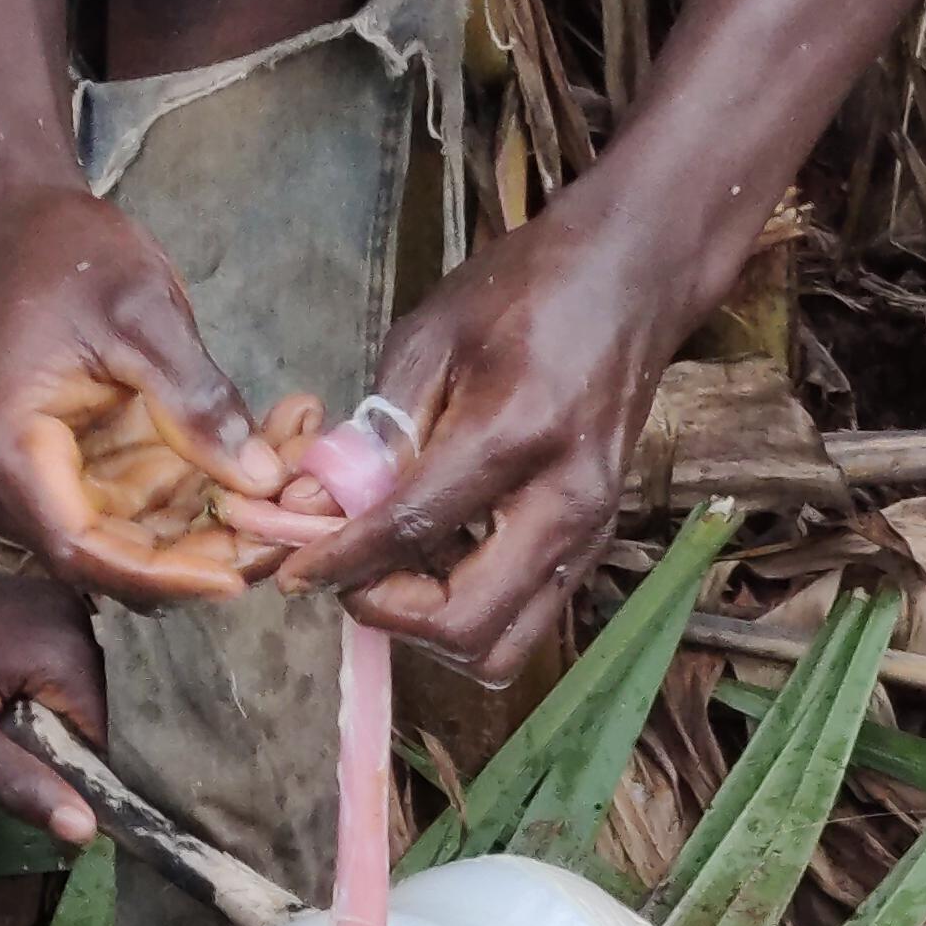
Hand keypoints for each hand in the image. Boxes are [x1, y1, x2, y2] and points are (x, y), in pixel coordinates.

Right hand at [0, 195, 309, 603]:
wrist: (37, 227)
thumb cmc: (71, 258)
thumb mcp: (141, 317)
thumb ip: (196, 401)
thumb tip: (261, 482)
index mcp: (14, 452)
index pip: (86, 548)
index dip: (165, 573)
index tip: (240, 572)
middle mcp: (29, 486)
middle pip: (127, 556)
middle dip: (219, 546)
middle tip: (302, 510)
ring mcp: (68, 482)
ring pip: (159, 535)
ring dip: (235, 511)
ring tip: (305, 450)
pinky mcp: (105, 470)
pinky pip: (169, 500)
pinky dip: (225, 479)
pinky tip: (284, 438)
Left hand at [0, 528, 114, 835]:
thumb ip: (23, 786)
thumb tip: (89, 831)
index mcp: (64, 648)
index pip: (112, 735)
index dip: (94, 782)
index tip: (65, 813)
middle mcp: (77, 616)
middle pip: (106, 709)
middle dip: (78, 752)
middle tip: (33, 784)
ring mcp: (59, 602)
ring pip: (87, 688)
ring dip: (63, 726)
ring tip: (19, 749)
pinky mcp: (38, 602)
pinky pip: (65, 664)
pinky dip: (49, 697)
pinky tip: (14, 717)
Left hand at [302, 193, 688, 676]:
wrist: (631, 279)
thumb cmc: (526, 292)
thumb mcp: (430, 338)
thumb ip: (377, 430)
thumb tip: (315, 509)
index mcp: (515, 433)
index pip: (413, 530)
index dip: (341, 563)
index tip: (293, 573)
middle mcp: (564, 501)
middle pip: (467, 624)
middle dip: (392, 613)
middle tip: (352, 574)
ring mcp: (590, 532)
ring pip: (503, 646)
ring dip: (434, 628)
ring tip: (397, 574)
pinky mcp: (595, 544)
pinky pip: (526, 618)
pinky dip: (470, 611)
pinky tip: (441, 559)